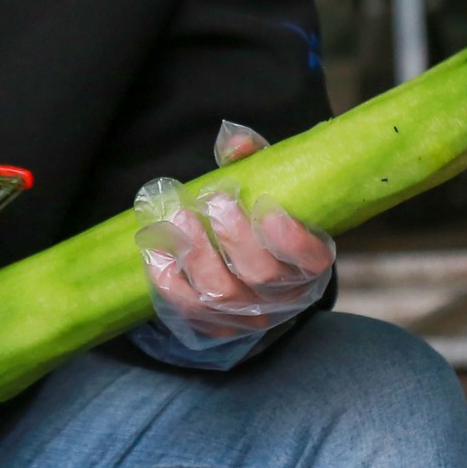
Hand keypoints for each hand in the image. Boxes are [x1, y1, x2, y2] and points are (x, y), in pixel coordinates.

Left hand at [134, 180, 333, 349]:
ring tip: (178, 219)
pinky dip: (169, 279)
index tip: (265, 208)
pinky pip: (189, 309)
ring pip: (222, 294)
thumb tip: (234, 141)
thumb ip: (255, 162)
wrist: (244, 273)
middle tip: (213, 202)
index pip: (309, 258)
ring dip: (197, 255)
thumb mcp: (266, 188)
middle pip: (262, 275)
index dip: (290, 238)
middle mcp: (283, 295)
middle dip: (234, 237)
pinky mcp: (215, 326)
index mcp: (308, 262)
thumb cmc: (258, 220)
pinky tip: (157, 249)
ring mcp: (248, 315)